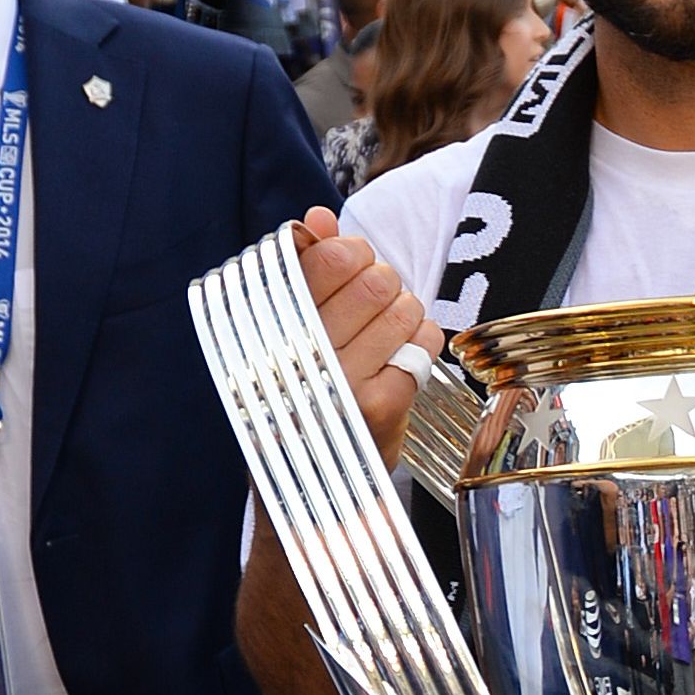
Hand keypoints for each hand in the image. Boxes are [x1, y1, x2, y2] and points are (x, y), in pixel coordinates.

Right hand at [291, 208, 441, 464]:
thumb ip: (303, 267)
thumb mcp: (284, 331)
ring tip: (386, 329)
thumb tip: (319, 215)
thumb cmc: (299, 389)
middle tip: (374, 297)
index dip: (350, 251)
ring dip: (403, 311)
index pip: (325, 261)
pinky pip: (423, 343)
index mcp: (271, 328)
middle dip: (381, 280)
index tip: (351, 262)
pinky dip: (422, 339)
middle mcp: (302, 355)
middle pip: (372, 282)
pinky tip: (403, 352)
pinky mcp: (380, 407)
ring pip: (402, 309)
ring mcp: (343, 383)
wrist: (306, 479)